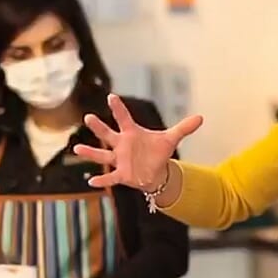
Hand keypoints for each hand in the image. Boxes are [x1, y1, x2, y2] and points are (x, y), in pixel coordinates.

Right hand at [73, 94, 202, 189]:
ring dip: (90, 153)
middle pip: (108, 134)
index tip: (111, 97)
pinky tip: (90, 181)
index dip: (118, 108)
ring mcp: (119, 159)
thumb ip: (184, 128)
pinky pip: (109, 177)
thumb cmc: (158, 152)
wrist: (155, 172)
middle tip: (88, 117)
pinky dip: (101, 179)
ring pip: (102, 155)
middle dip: (99, 127)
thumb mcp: (171, 139)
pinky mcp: (121, 174)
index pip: (124, 118)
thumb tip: (201, 117)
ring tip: (76, 148)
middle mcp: (122, 144)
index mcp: (132, 133)